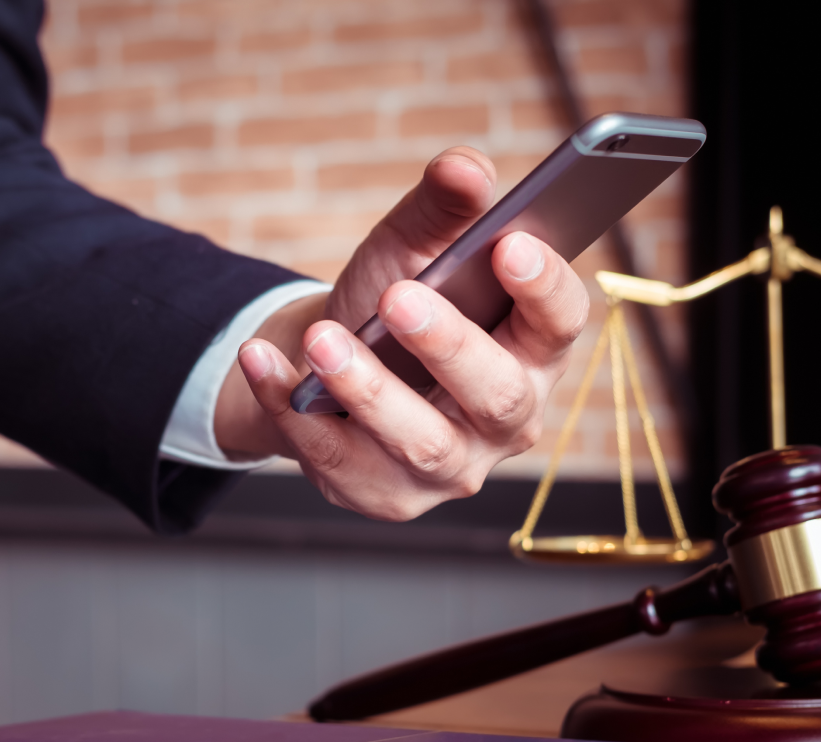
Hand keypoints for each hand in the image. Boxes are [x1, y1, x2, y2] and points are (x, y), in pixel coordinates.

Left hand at [214, 147, 589, 520]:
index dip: (544, 287)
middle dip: (449, 345)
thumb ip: (443, 208)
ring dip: (366, 389)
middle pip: (498, 395)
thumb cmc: (387, 306)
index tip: (509, 244)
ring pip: (421, 442)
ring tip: (320, 339)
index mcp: (532, 350)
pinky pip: (337, 460)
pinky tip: (260, 360)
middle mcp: (505, 420)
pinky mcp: (385, 495)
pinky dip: (289, 407)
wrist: (321, 368)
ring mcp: (449, 467)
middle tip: (398, 296)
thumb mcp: (412, 248)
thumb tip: (463, 167)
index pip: (560, 324)